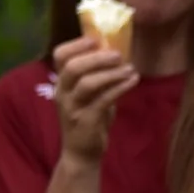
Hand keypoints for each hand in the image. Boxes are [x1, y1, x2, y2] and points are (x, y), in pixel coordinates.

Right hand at [49, 34, 138, 164]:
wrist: (81, 154)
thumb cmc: (87, 119)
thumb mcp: (88, 95)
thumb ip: (96, 76)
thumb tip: (116, 53)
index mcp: (61, 83)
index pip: (60, 56)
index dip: (76, 44)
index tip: (96, 39)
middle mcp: (62, 93)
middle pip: (73, 67)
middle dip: (97, 57)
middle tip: (118, 54)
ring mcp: (72, 108)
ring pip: (88, 83)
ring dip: (111, 73)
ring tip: (130, 68)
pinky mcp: (86, 121)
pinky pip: (103, 99)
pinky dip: (120, 87)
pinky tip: (133, 81)